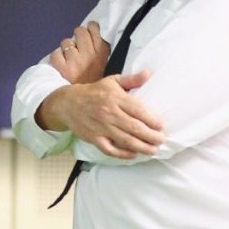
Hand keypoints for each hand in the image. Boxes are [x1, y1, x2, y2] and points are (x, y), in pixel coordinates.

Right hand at [38, 70, 163, 158]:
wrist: (67, 103)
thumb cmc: (93, 92)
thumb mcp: (112, 81)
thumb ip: (131, 79)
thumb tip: (149, 74)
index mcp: (115, 97)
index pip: (138, 110)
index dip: (152, 120)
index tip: (161, 126)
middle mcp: (109, 113)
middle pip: (135, 127)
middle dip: (151, 136)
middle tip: (161, 140)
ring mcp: (101, 127)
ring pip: (125, 140)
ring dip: (142, 147)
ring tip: (153, 150)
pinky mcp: (94, 138)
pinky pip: (110, 149)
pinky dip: (122, 154)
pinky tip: (133, 154)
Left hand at [50, 21, 109, 83]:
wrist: (89, 105)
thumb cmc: (96, 85)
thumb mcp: (107, 68)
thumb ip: (102, 52)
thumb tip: (93, 34)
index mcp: (103, 53)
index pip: (94, 28)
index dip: (90, 28)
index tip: (89, 33)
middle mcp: (89, 54)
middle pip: (79, 31)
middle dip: (78, 36)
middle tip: (78, 46)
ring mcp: (74, 60)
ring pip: (66, 42)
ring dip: (67, 49)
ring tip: (70, 59)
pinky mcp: (61, 67)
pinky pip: (55, 53)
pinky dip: (57, 58)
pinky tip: (62, 66)